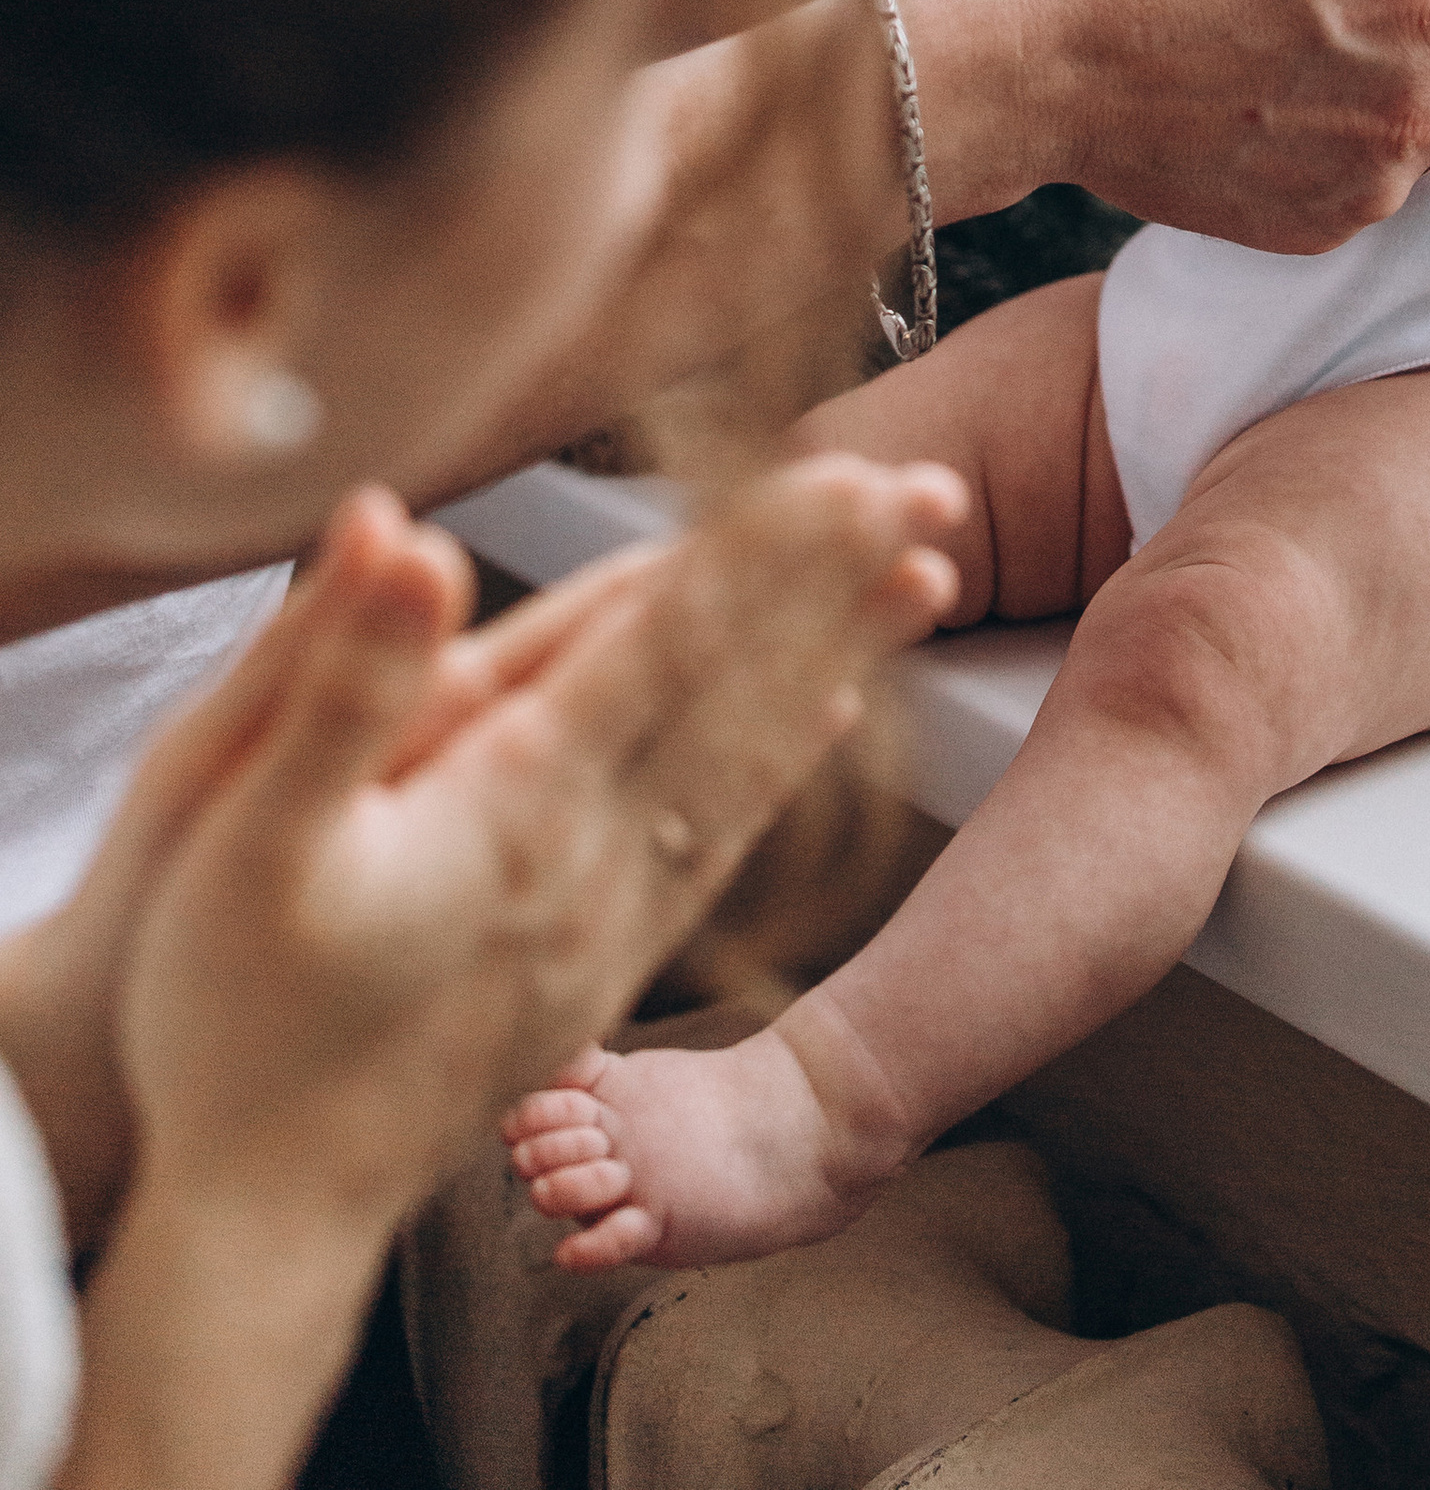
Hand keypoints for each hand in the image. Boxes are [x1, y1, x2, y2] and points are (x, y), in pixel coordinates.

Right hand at [117, 457, 963, 1239]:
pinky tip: (836, 711)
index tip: (854, 469)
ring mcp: (609, 913)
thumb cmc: (229, 1022)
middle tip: (941, 486)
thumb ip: (336, 682)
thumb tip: (404, 531)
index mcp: (510, 801)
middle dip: (839, 579)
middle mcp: (588, 853)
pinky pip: (727, 834)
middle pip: (740, 686)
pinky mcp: (606, 962)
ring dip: (842, 654)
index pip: (664, 643)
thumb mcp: (237, 836)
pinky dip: (789, 758)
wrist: (263, 1220)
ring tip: (928, 573)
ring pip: (756, 752)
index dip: (760, 551)